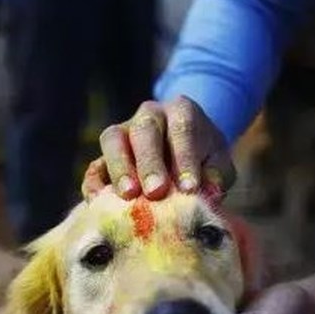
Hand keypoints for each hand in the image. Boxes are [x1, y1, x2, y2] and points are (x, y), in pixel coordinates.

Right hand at [82, 96, 235, 200]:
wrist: (186, 150)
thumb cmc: (204, 158)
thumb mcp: (219, 162)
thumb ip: (217, 175)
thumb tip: (209, 193)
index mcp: (181, 111)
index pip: (182, 128)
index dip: (184, 158)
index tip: (190, 188)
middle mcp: (149, 115)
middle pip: (144, 130)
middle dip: (150, 163)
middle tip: (156, 192)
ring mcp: (124, 132)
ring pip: (113, 139)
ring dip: (120, 168)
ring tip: (128, 196)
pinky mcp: (105, 156)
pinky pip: (95, 166)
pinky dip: (95, 183)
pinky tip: (100, 202)